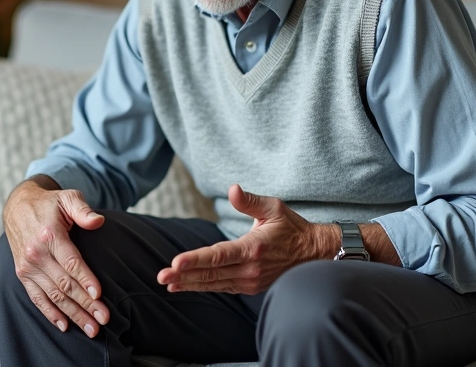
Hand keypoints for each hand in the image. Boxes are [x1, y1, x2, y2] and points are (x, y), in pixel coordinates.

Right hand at [2, 179, 109, 337]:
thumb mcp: (68, 197)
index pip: (71, 262)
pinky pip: (37, 298)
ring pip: (53, 296)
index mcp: (50, 235)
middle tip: (104, 319)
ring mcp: (27, 266)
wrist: (17, 207)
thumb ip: (83, 209)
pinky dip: (50, 313)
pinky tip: (65, 326)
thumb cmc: (50, 204)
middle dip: (85, 304)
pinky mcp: (22, 274)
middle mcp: (36, 254)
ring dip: (73, 314)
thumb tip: (98, 221)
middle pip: (64, 284)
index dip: (85, 279)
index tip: (99, 295)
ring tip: (91, 329)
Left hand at [156, 184, 333, 294]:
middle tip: (161, 276)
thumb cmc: (292, 228)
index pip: (218, 255)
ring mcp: (250, 281)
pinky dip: (203, 286)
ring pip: (214, 283)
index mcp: (253, 248)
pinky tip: (185, 286)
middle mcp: (250, 269)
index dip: (195, 260)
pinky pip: (222, 287)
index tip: (175, 263)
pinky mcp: (250, 287)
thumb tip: (232, 189)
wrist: (314, 254)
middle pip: (211, 273)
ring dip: (189, 283)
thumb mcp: (274, 207)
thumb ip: (250, 201)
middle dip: (184, 275)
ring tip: (168, 283)